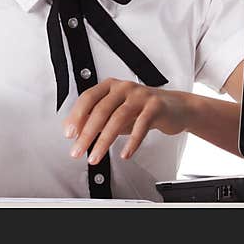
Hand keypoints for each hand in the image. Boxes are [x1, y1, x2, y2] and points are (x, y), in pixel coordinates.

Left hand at [62, 78, 189, 164]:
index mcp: (110, 86)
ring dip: (104, 141)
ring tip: (95, 157)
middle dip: (87, 133)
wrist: (175, 108)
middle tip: (77, 151)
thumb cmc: (142, 109)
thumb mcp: (116, 111)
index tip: (69, 134)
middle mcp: (124, 87)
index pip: (88, 98)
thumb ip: (97, 118)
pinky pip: (142, 126)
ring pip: (118, 118)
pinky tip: (125, 154)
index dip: (76, 116)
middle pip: (101, 110)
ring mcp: (140, 96)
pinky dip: (132, 142)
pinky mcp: (155, 107)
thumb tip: (76, 131)